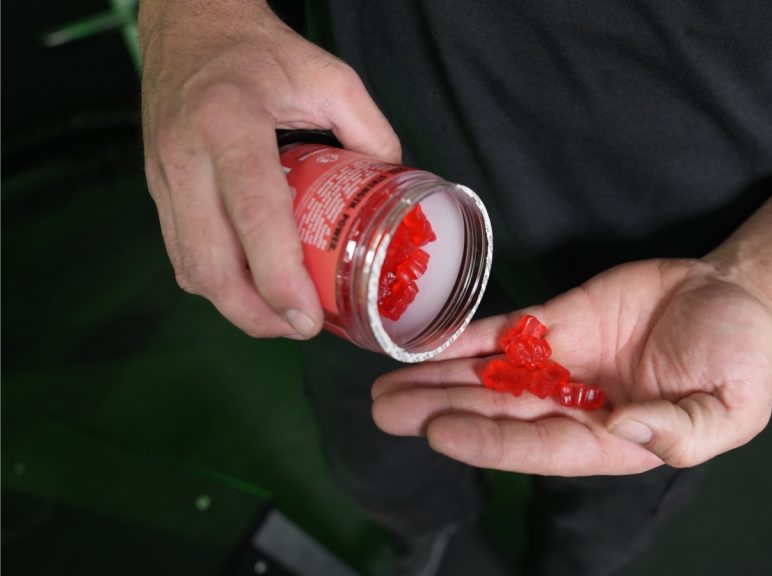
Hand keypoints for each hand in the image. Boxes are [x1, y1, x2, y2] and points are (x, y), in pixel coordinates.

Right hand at [139, 0, 399, 337]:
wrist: (188, 22)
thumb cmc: (258, 49)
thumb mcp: (330, 76)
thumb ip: (370, 131)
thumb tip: (395, 191)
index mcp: (229, 122)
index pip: (253, 214)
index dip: (278, 276)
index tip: (307, 316)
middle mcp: (185, 154)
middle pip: (209, 261)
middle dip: (254, 313)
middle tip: (299, 329)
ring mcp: (162, 174)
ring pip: (188, 266)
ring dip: (233, 306)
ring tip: (280, 317)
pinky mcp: (155, 186)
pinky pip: (179, 252)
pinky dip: (215, 282)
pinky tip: (250, 288)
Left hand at [371, 259, 771, 474]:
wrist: (733, 295)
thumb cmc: (739, 358)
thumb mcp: (733, 407)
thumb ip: (682, 431)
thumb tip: (623, 432)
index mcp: (611, 438)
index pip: (541, 445)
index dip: (490, 441)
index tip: (440, 431)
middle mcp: (575, 405)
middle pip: (499, 413)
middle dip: (441, 412)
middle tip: (385, 411)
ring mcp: (561, 362)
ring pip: (490, 374)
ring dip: (439, 378)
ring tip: (384, 385)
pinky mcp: (558, 321)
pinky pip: (505, 330)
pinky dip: (465, 335)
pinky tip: (425, 340)